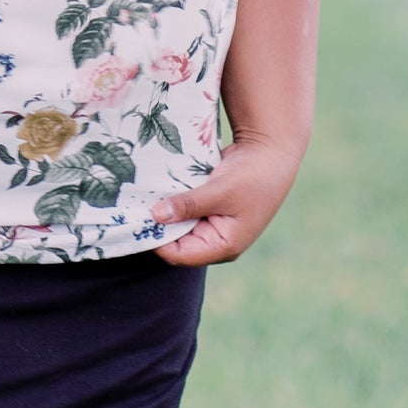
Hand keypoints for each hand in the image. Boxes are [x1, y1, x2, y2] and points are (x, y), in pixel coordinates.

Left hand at [152, 138, 303, 266]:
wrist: (271, 151)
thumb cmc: (253, 177)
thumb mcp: (220, 192)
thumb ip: (188, 205)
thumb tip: (155, 216)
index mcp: (223, 246)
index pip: (179, 255)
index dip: (156, 241)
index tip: (137, 220)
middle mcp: (216, 241)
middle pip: (176, 242)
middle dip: (158, 226)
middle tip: (135, 208)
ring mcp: (213, 225)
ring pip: (178, 226)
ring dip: (164, 213)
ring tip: (143, 198)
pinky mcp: (209, 209)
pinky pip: (184, 212)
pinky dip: (173, 203)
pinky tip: (157, 190)